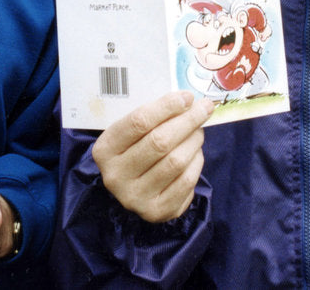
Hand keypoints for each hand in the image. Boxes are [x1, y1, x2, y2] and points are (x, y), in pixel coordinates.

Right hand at [92, 91, 213, 222]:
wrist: (131, 188)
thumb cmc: (134, 149)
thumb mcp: (131, 133)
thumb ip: (153, 116)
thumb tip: (189, 101)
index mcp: (105, 150)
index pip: (138, 122)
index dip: (166, 107)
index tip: (187, 97)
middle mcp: (116, 176)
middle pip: (159, 142)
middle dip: (187, 121)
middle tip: (204, 108)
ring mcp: (135, 197)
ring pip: (175, 162)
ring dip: (193, 141)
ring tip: (198, 130)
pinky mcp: (157, 212)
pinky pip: (186, 182)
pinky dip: (196, 162)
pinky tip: (195, 152)